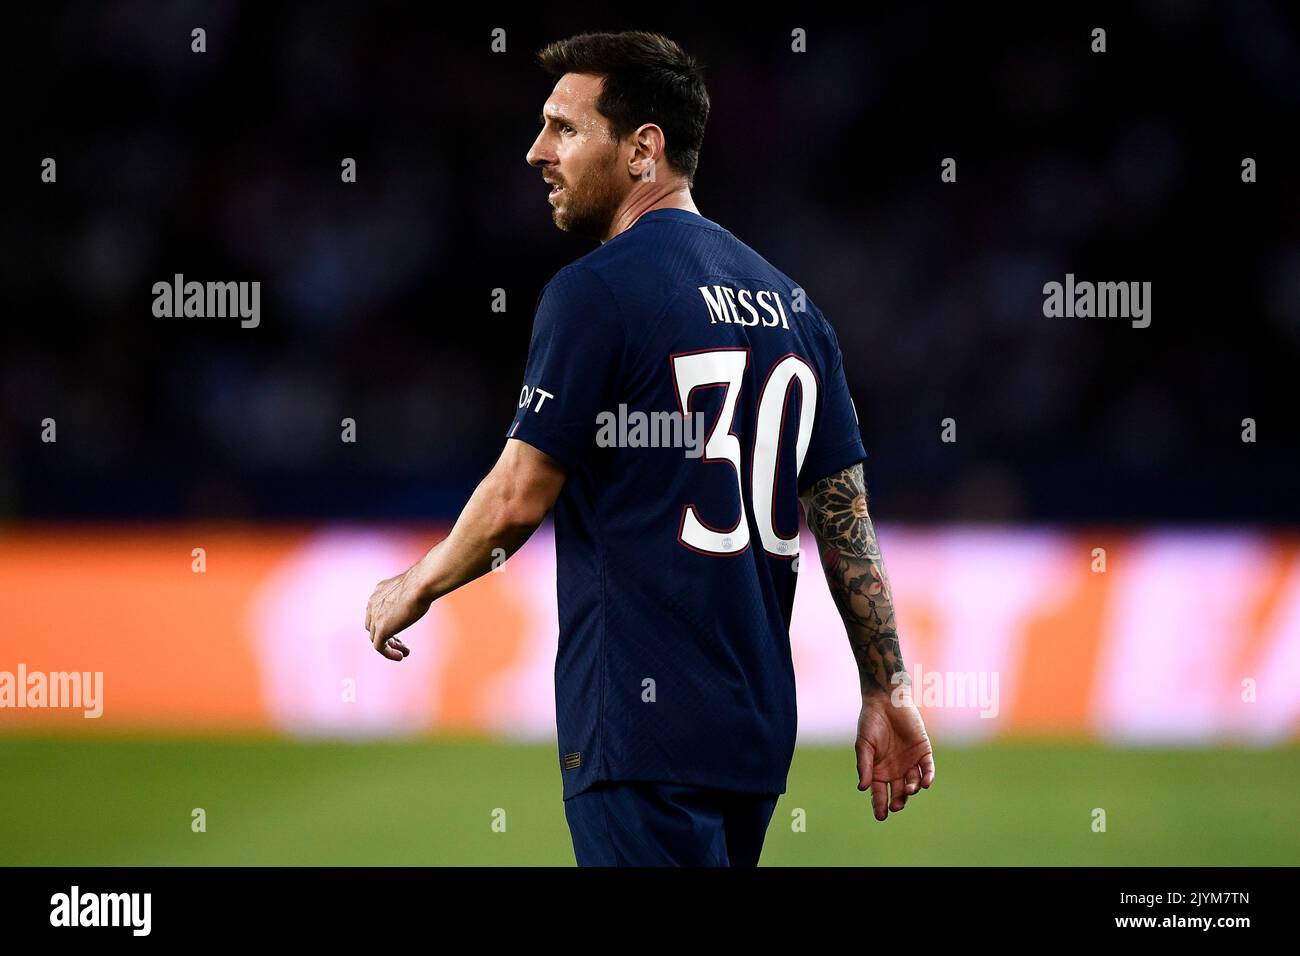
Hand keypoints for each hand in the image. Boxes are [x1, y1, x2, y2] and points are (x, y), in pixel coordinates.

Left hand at [364, 563, 431, 660]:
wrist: (420, 584)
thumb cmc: (422, 583)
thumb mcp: (409, 588)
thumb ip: (407, 594)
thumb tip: (419, 596)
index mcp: (378, 592)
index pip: (376, 612)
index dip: (387, 622)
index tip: (400, 628)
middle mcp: (373, 604)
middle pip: (374, 626)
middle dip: (388, 636)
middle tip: (402, 643)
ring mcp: (375, 617)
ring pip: (376, 638)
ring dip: (390, 646)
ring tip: (403, 653)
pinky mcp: (381, 629)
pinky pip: (380, 647)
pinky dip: (389, 653)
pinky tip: (400, 656)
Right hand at [856, 686, 935, 820]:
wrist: (886, 701)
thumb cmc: (870, 722)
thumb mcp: (863, 745)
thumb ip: (865, 765)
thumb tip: (862, 788)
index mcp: (878, 771)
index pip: (880, 793)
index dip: (879, 805)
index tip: (881, 817)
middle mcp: (895, 769)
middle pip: (899, 793)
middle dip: (898, 802)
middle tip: (896, 807)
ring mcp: (910, 762)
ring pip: (914, 783)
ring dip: (912, 790)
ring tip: (909, 790)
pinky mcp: (923, 752)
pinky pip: (927, 769)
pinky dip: (927, 777)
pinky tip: (925, 784)